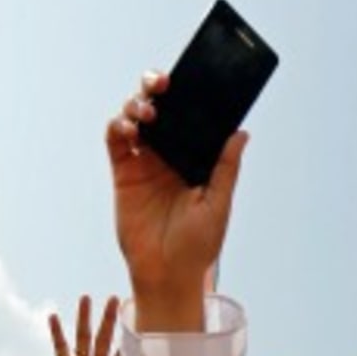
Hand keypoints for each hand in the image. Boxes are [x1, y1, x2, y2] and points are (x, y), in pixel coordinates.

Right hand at [47, 295, 125, 355]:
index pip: (124, 351)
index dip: (129, 336)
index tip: (137, 317)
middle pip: (105, 337)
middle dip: (109, 318)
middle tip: (114, 298)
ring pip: (83, 337)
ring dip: (84, 318)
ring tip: (86, 298)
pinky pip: (60, 348)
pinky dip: (57, 333)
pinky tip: (54, 317)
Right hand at [107, 72, 247, 331]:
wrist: (167, 274)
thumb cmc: (197, 246)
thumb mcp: (218, 205)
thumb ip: (225, 168)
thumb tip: (241, 133)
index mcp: (194, 158)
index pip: (190, 116)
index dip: (188, 95)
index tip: (189, 81)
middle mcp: (168, 154)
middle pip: (159, 108)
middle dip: (155, 87)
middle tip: (161, 84)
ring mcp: (145, 162)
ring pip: (135, 117)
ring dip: (137, 105)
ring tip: (148, 114)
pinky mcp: (124, 173)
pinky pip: (116, 141)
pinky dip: (118, 126)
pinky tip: (129, 129)